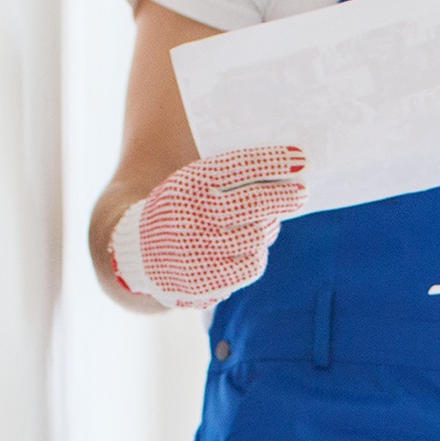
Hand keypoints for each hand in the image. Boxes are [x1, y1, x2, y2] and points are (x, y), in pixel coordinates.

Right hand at [107, 146, 304, 305]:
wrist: (138, 252)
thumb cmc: (180, 210)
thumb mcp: (191, 183)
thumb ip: (228, 177)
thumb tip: (287, 171)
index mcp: (189, 185)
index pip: (239, 167)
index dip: (274, 162)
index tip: (300, 158)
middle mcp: (193, 217)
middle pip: (255, 204)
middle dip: (286, 196)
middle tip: (301, 192)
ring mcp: (199, 251)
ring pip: (258, 237)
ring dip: (269, 227)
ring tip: (267, 221)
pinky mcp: (206, 282)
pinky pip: (252, 266)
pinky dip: (258, 255)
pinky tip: (252, 247)